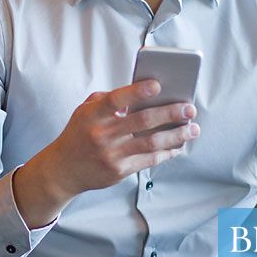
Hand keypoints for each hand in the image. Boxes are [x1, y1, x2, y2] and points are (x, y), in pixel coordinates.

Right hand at [13, 80, 199, 226]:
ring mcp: (111, 155)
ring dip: (176, 135)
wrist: (63, 170)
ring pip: (151, 143)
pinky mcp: (119, 171)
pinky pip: (149, 160)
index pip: (116, 99)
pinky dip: (167, 152)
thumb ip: (109, 100)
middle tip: (189, 109)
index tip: (158, 85)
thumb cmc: (79, 134)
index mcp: (92, 115)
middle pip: (142, 121)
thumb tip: (143, 94)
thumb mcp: (85, 111)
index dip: (137, 92)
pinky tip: (179, 145)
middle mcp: (102, 135)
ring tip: (193, 128)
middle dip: (170, 113)